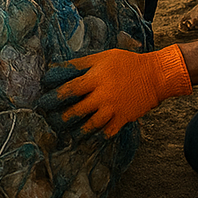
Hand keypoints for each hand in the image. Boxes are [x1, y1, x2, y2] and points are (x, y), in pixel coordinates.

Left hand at [39, 46, 191, 136]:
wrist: (154, 75)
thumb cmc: (125, 63)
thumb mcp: (100, 57)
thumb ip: (79, 64)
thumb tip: (57, 68)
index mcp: (95, 78)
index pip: (70, 89)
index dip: (54, 95)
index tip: (43, 100)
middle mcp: (102, 96)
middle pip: (77, 110)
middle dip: (62, 117)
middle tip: (51, 121)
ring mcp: (113, 109)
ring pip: (91, 125)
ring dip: (77, 131)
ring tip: (67, 133)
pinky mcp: (123, 119)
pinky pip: (107, 132)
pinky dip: (97, 137)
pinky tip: (88, 140)